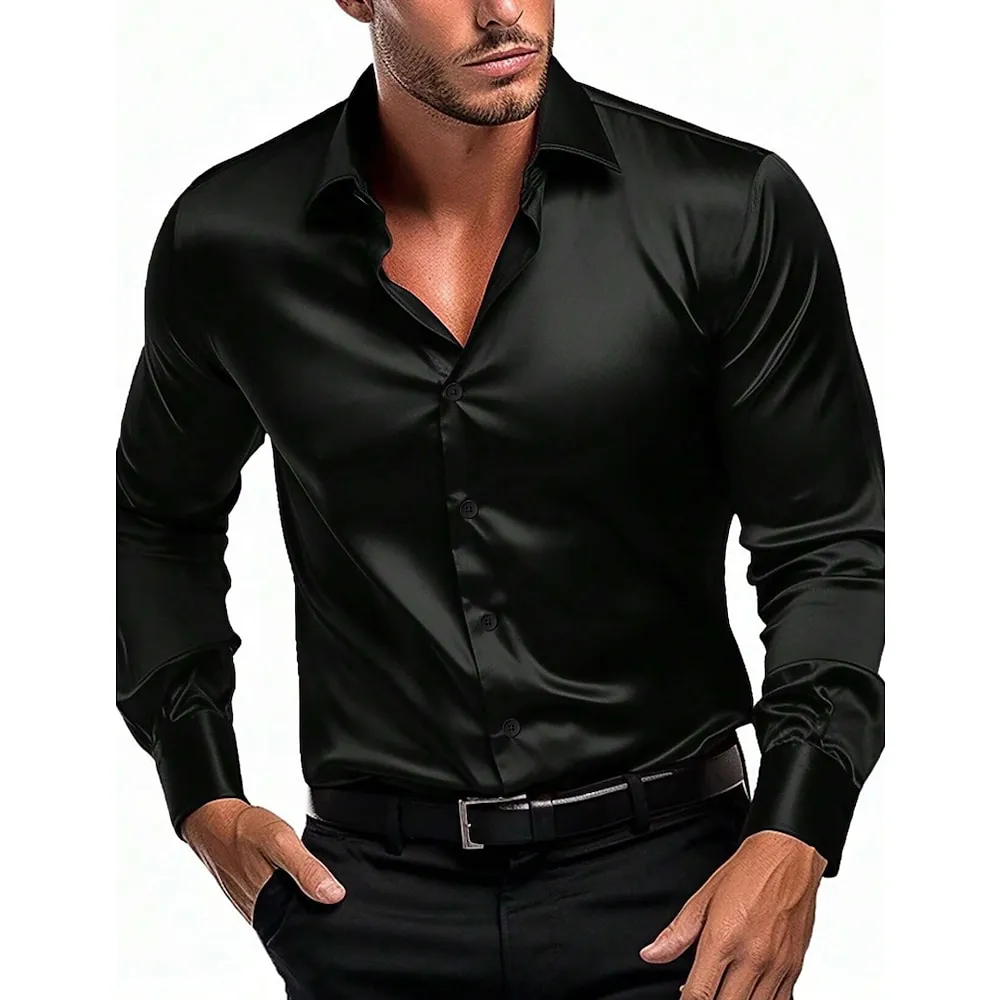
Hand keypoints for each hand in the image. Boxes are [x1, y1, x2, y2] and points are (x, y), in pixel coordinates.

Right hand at [181, 797, 345, 923]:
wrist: (214, 823)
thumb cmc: (245, 831)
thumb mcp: (281, 842)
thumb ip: (306, 869)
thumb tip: (334, 896)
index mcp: (270, 908)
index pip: (308, 927)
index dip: (329, 917)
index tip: (345, 903)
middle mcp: (263, 915)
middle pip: (300, 921)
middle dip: (319, 909)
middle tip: (334, 888)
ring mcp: (257, 908)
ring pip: (290, 913)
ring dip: (306, 900)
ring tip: (320, 883)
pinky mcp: (255, 899)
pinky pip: (279, 903)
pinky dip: (292, 893)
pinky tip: (299, 879)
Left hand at [638, 830, 825, 998]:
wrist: (789, 856)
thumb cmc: (748, 872)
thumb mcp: (704, 898)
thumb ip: (678, 933)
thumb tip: (652, 954)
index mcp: (723, 939)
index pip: (699, 994)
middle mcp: (752, 958)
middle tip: (700, 994)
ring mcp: (776, 967)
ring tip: (722, 992)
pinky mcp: (795, 969)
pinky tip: (746, 994)